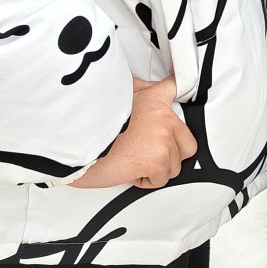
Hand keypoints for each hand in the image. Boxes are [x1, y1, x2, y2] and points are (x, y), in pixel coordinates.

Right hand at [71, 76, 196, 189]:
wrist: (79, 144)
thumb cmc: (93, 127)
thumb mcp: (115, 100)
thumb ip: (135, 93)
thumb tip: (143, 86)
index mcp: (153, 100)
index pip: (175, 87)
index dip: (180, 89)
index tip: (183, 89)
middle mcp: (164, 118)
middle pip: (187, 144)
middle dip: (170, 154)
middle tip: (147, 152)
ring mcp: (163, 139)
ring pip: (174, 165)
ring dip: (156, 168)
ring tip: (133, 158)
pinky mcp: (157, 160)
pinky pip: (161, 179)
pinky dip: (146, 180)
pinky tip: (130, 168)